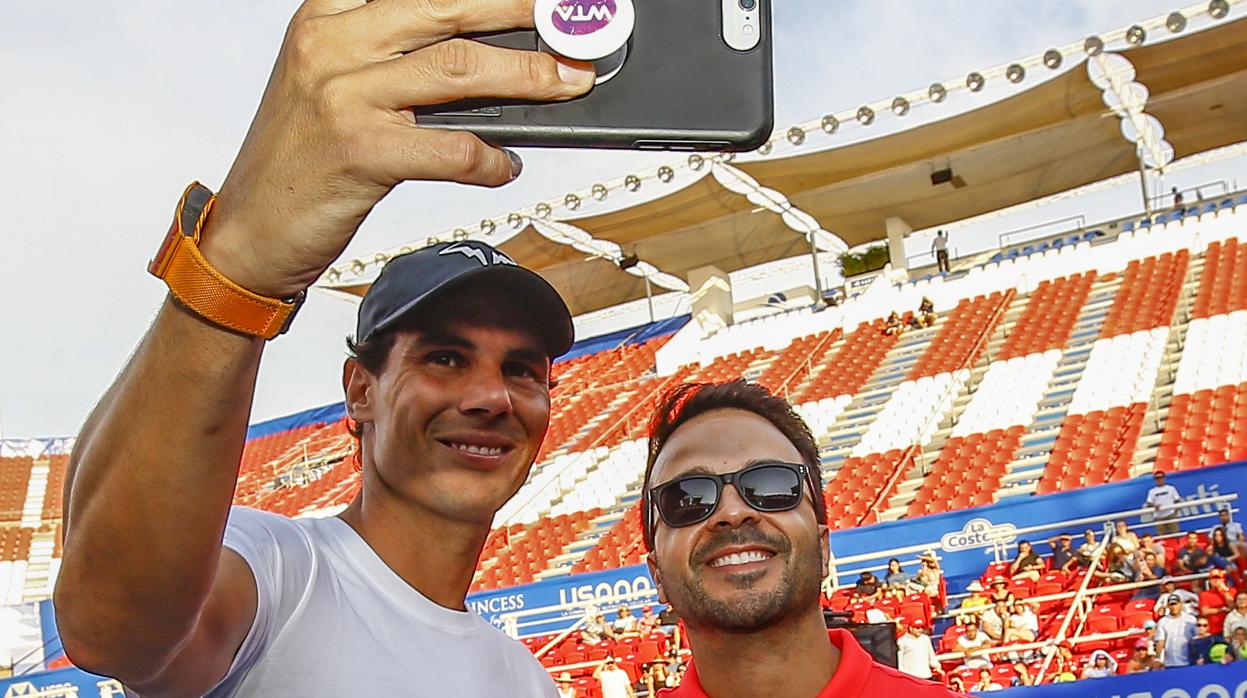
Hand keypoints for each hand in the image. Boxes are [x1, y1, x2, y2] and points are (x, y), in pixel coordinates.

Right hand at [200, 0, 594, 297]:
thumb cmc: (301, 159)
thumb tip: (487, 54)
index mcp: (328, 15)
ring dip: (528, 76)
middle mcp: (333, 43)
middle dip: (519, 10)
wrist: (249, 230)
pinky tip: (502, 166)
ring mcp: (344, 95)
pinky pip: (451, 147)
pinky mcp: (360, 150)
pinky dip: (490, 159)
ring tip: (567, 83)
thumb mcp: (334, 84)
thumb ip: (395, 57)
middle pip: (448, 8)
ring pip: (460, 69)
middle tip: (568, 17)